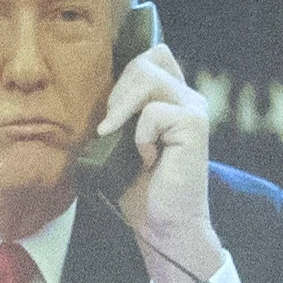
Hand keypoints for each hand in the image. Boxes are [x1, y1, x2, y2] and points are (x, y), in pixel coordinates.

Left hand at [97, 42, 224, 282]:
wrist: (163, 226)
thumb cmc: (141, 190)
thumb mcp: (120, 142)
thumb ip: (118, 111)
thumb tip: (88, 87)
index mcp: (172, 97)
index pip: (151, 56)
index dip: (127, 73)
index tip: (113, 112)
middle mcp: (187, 97)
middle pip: (148, 59)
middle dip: (120, 90)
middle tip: (112, 128)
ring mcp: (193, 108)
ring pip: (149, 76)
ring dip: (124, 107)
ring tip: (121, 138)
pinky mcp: (194, 123)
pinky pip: (152, 112)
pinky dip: (140, 136)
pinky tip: (147, 159)